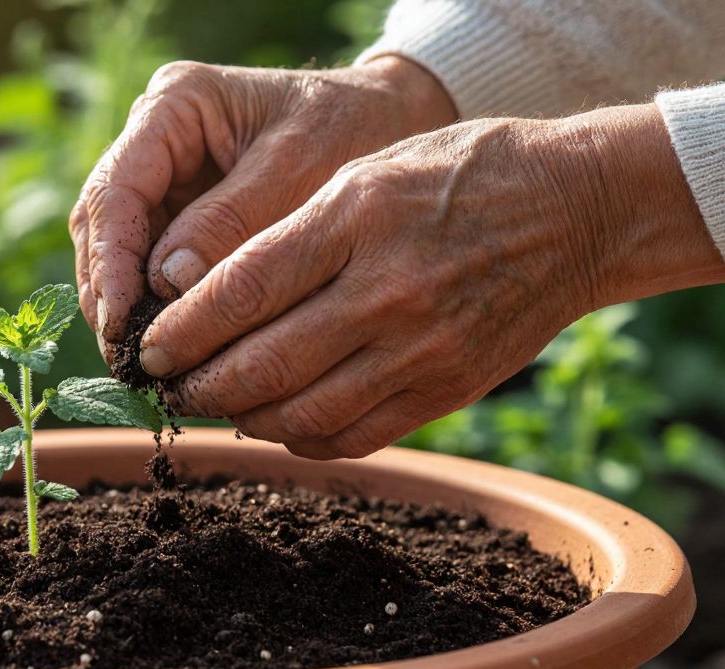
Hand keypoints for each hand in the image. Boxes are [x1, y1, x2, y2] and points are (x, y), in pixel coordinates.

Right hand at [69, 55, 455, 356]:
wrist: (391, 122)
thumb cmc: (351, 130)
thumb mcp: (299, 169)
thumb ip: (232, 222)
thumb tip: (165, 285)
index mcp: (174, 105)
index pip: (115, 190)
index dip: (109, 262)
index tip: (120, 322)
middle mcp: (155, 142)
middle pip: (102, 227)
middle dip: (108, 296)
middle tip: (129, 363)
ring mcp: (164, 182)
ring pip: (118, 255)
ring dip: (125, 312)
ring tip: (146, 371)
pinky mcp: (181, 219)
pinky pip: (151, 272)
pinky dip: (157, 314)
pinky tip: (173, 357)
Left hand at [138, 104, 724, 458]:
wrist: (575, 211)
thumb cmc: (457, 176)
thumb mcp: (364, 174)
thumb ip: (288, 235)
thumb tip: (206, 299)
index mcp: (354, 221)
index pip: (239, 292)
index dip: (180, 332)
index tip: (149, 349)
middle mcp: (386, 291)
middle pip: (261, 364)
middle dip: (197, 385)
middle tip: (169, 386)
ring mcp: (420, 349)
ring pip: (301, 413)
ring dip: (242, 418)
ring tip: (217, 404)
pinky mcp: (447, 390)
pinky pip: (354, 436)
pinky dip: (301, 437)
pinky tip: (278, 420)